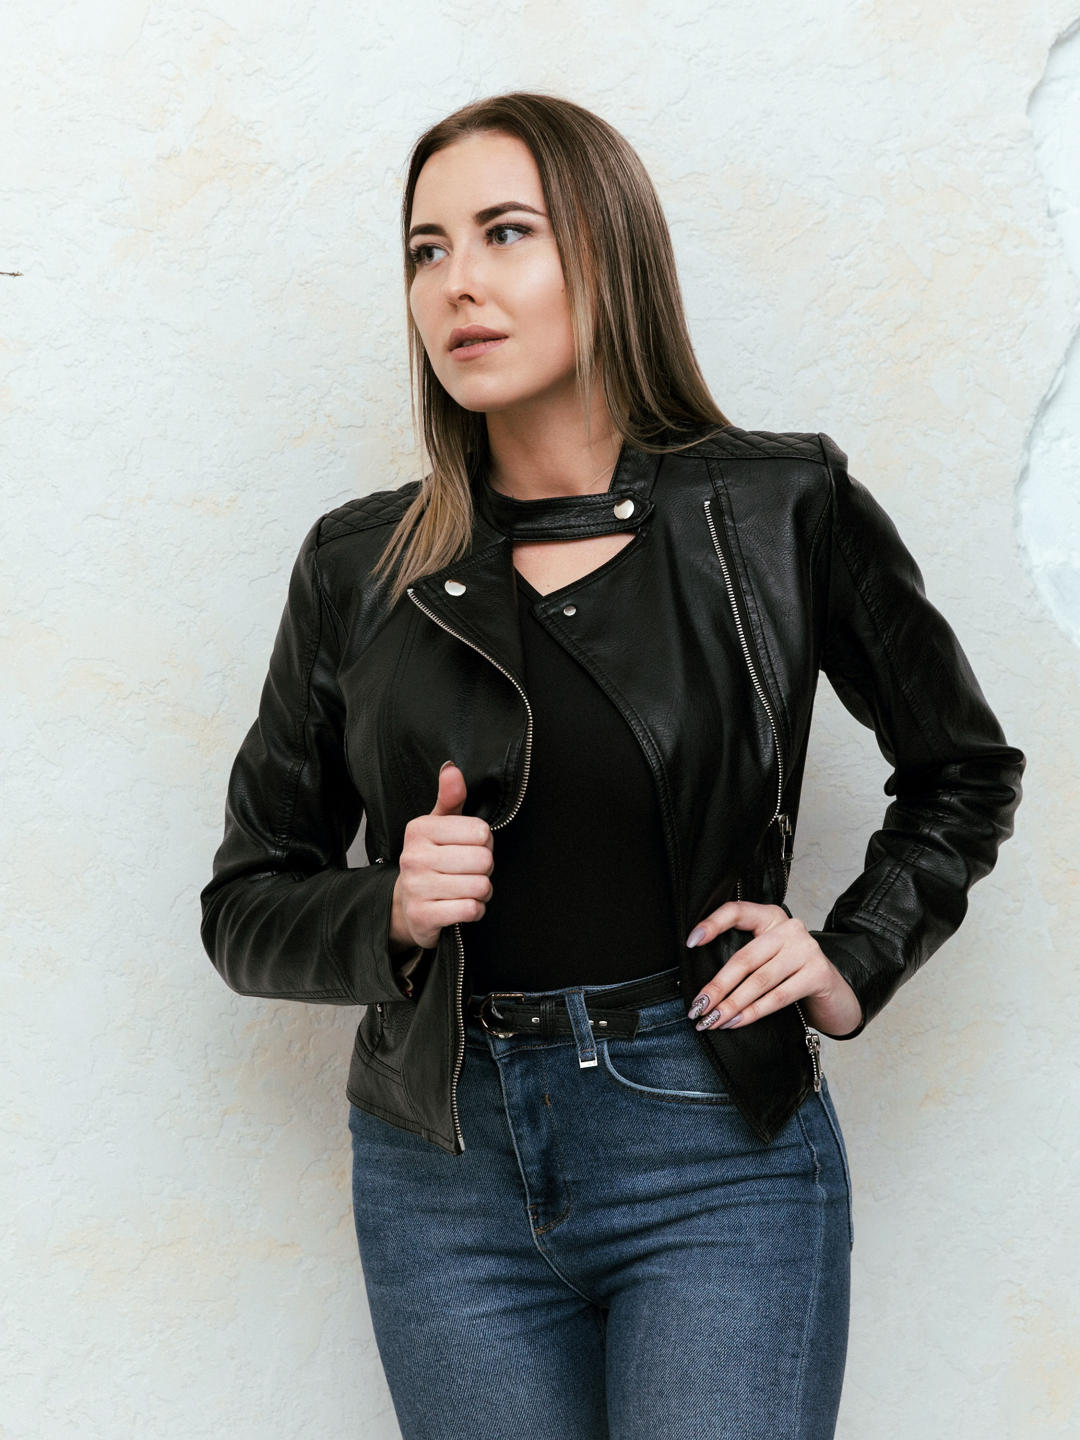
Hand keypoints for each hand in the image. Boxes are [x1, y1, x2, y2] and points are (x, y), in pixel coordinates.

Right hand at [389, 762, 494, 952]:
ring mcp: (416, 888)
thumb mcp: (439, 825)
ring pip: (480, 886)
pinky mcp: (423, 916)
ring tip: (466, 889)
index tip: (469, 848)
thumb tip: (451, 768)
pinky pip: (470, 909)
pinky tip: (462, 906)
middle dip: (485, 869)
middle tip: (469, 871)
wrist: (405, 905)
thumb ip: (451, 797)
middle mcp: (414, 856)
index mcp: (420, 829)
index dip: (484, 843)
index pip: (481, 832)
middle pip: (483, 860)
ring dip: (482, 891)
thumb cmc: (431, 859)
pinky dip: (475, 910)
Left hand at [684, 900, 863, 1037]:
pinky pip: (777, 997)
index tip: (691, 943)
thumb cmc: (790, 974)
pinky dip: (753, 1012)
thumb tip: (704, 985)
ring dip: (732, 1005)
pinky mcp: (818, 974)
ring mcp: (806, 950)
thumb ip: (744, 956)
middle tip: (698, 1008)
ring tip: (713, 1020)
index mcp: (771, 917)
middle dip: (717, 987)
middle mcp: (790, 928)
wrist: (833, 992)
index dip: (712, 924)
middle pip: (744, 958)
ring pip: (759, 981)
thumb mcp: (768, 956)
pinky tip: (736, 1022)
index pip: (737, 911)